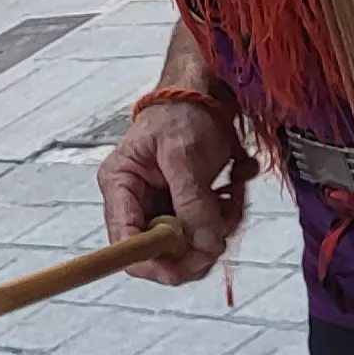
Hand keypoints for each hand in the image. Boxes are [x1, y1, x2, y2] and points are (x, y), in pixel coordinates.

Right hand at [99, 98, 241, 284]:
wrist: (206, 90)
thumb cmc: (183, 110)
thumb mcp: (183, 154)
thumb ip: (191, 201)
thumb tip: (204, 243)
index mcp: (120, 186)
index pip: (125, 246)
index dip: (154, 264)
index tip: (190, 264)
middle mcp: (137, 202)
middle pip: (161, 252)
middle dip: (197, 244)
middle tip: (223, 227)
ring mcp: (163, 205)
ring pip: (190, 244)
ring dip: (218, 226)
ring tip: (232, 194)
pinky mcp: (186, 204)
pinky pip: (208, 229)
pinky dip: (227, 214)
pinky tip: (232, 187)